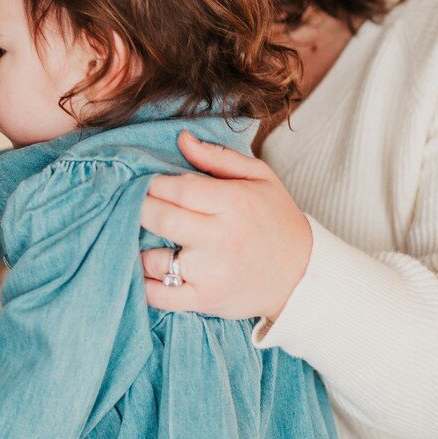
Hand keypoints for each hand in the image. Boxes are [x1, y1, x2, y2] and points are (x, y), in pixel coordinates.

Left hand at [140, 129, 313, 321]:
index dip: (156, 184)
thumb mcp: (259, 177)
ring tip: (142, 237)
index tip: (150, 183)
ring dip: (139, 246)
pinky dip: (143, 283)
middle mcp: (221, 239)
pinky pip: (159, 296)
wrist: (301, 275)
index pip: (180, 189)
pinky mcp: (204, 300)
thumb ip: (218, 157)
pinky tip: (144, 269)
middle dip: (140, 208)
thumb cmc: (275, 219)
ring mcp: (211, 273)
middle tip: (136, 204)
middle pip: (161, 219)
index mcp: (234, 204)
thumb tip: (181, 138)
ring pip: (154, 259)